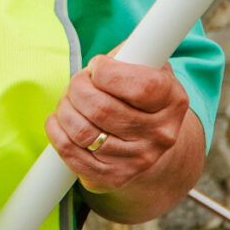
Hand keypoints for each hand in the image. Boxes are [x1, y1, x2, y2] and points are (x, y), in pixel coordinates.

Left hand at [49, 54, 192, 194]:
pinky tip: (61, 120)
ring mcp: (137, 161)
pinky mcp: (111, 178)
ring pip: (81, 130)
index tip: (98, 67)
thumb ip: (135, 51)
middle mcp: (160, 135)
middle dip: (78, 87)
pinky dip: (56, 130)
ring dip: (65, 108)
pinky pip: (70, 152)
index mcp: (173, 102)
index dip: (106, 71)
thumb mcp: (148, 65)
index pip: (140, 86)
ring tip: (71, 101)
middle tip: (79, 82)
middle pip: (100, 108)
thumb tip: (118, 51)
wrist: (147, 143)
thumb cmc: (139, 95)